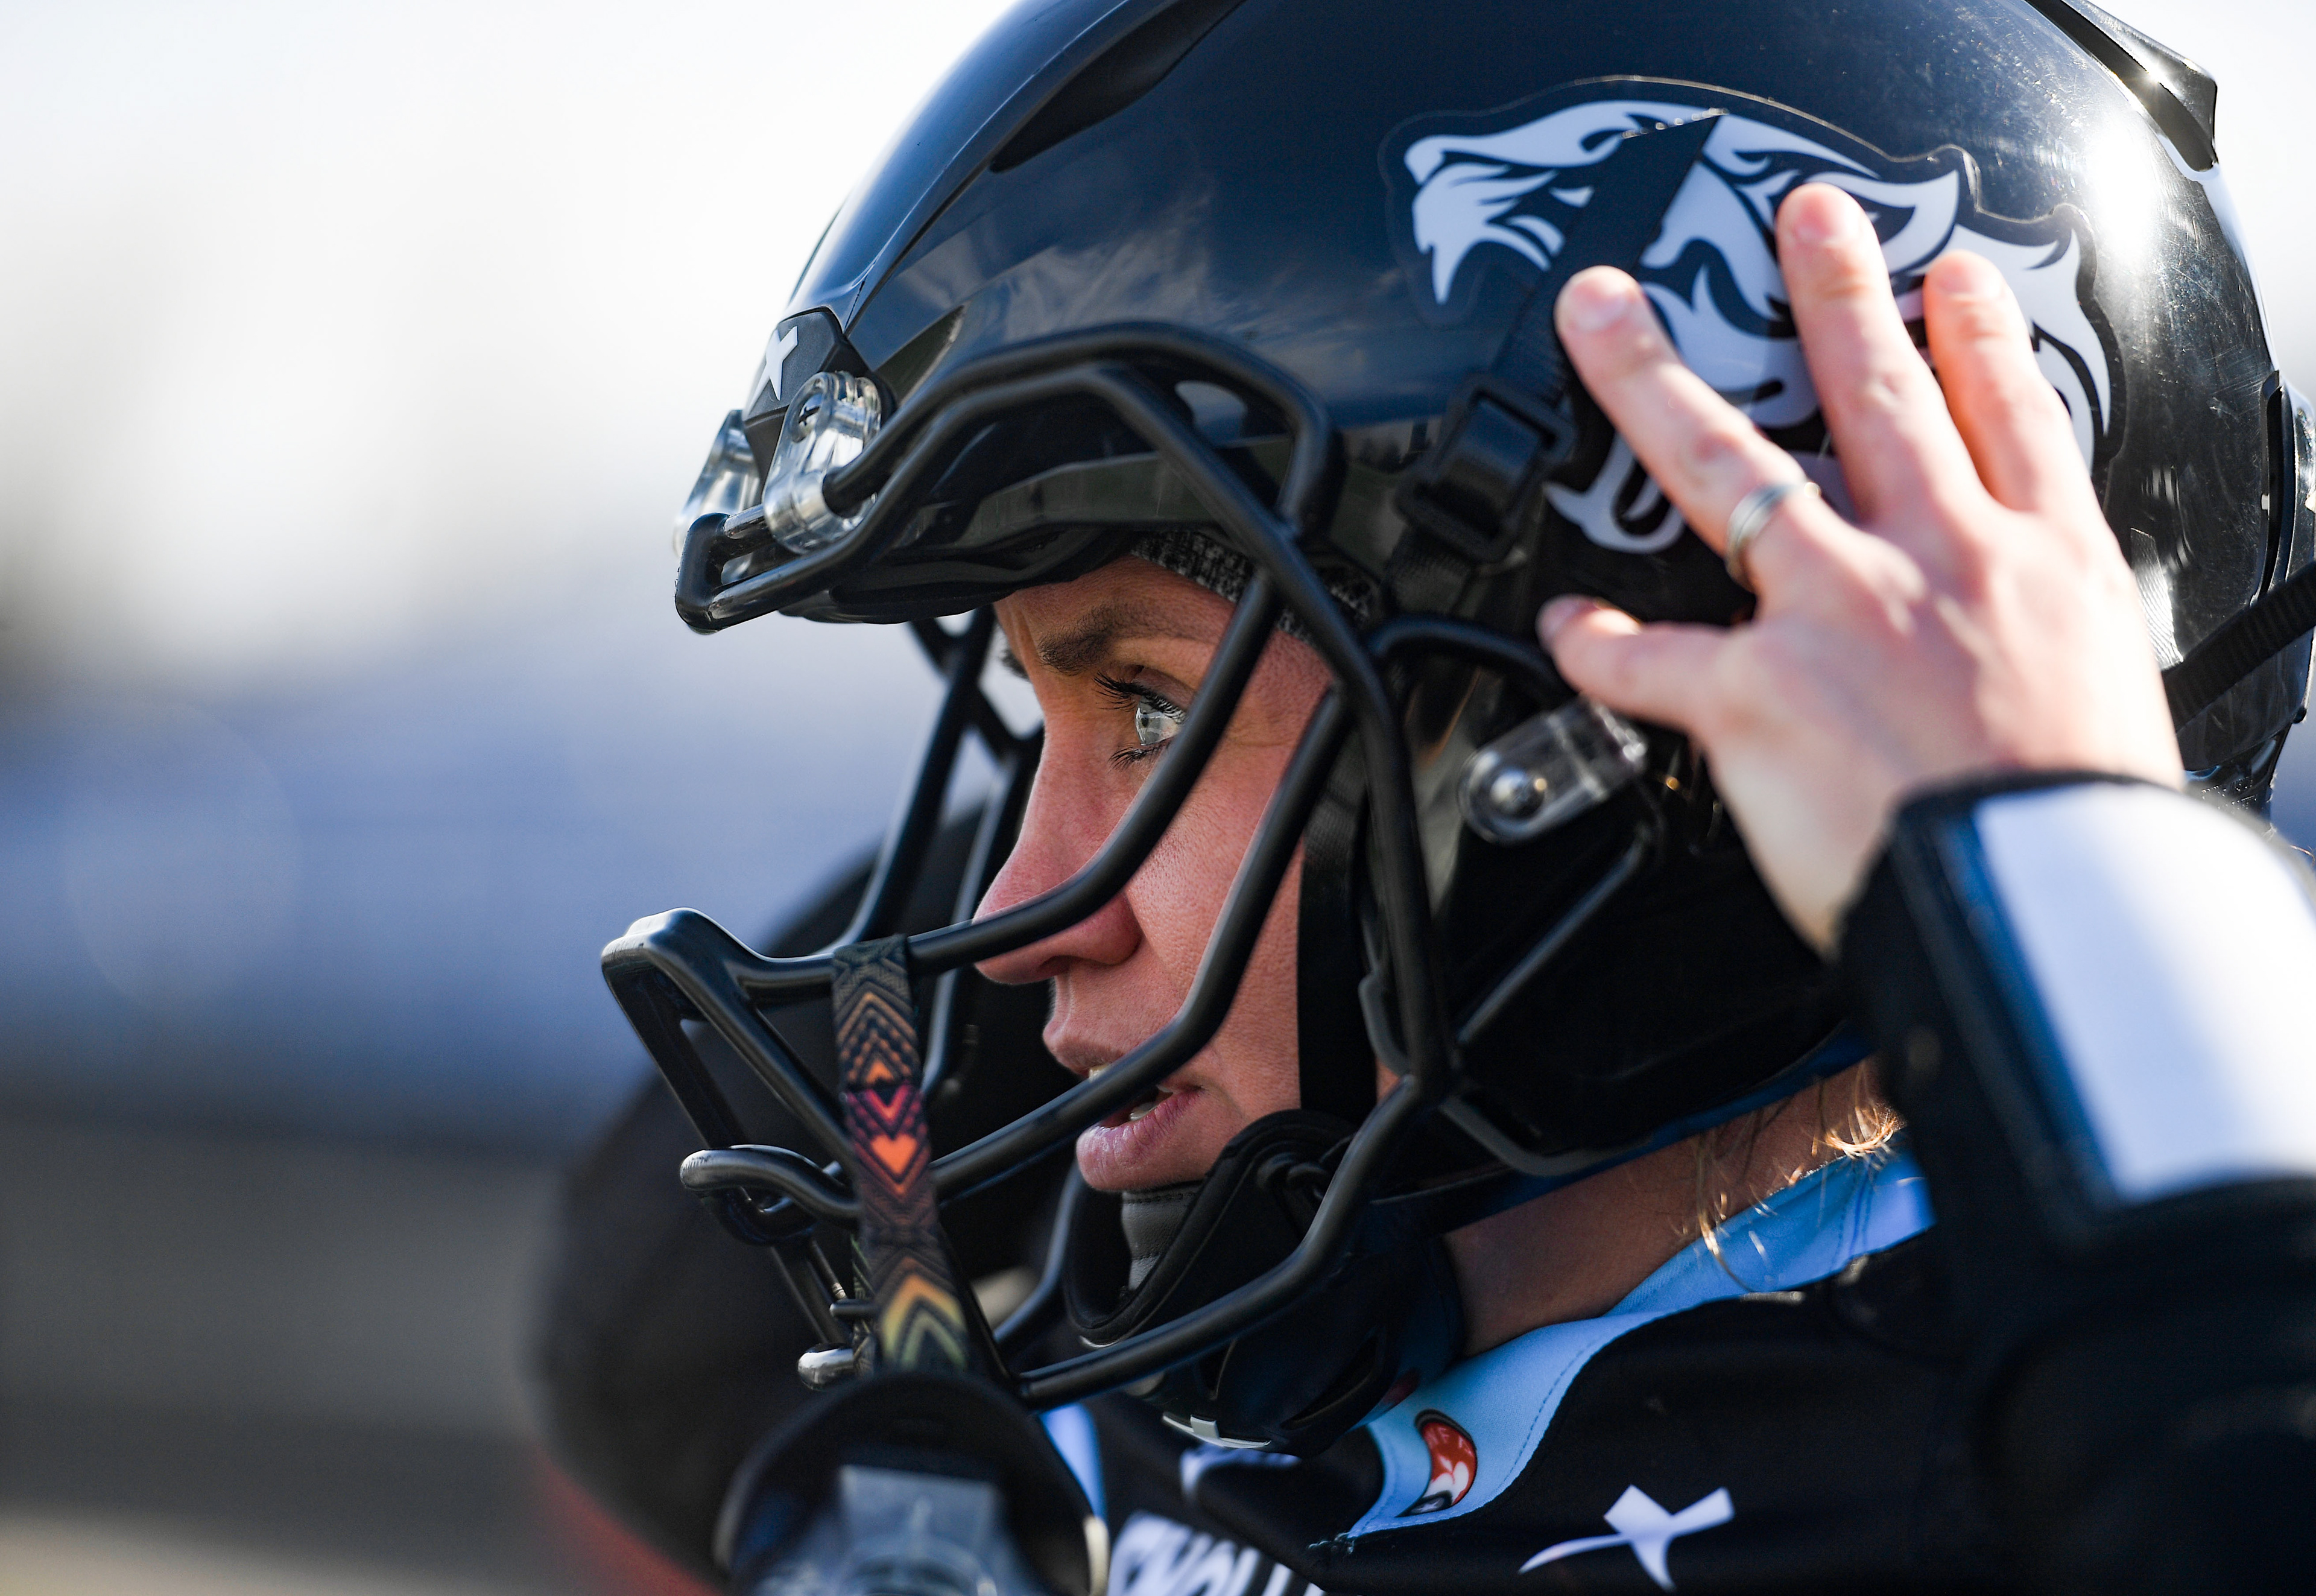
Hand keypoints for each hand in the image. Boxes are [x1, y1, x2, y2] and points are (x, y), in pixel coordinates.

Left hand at [1538, 183, 2179, 951]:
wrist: (2037, 901)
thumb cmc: (2067, 822)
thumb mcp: (2101, 690)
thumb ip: (2041, 639)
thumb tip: (2016, 647)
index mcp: (2038, 562)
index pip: (2008, 415)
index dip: (1976, 336)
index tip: (1949, 283)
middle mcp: (1934, 561)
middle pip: (1873, 395)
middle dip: (1831, 292)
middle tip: (1801, 221)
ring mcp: (1837, 613)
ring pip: (1727, 467)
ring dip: (1649, 379)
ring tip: (1605, 315)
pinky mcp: (1758, 691)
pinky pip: (1647, 657)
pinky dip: (1597, 645)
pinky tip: (1561, 626)